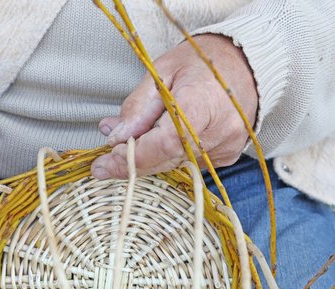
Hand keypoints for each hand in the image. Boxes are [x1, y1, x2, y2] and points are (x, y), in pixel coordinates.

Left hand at [91, 34, 257, 178]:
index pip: (163, 144)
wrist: (246, 64)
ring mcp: (227, 147)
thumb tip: (115, 137)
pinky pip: (188, 163)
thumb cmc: (201, 62)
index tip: (104, 163)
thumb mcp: (160, 72)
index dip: (132, 157)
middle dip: (131, 163)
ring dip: (147, 159)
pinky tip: (157, 141)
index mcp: (202, 103)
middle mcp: (220, 131)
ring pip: (174, 165)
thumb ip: (137, 107)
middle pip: (167, 159)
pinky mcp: (227, 156)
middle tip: (103, 164)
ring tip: (127, 144)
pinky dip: (167, 156)